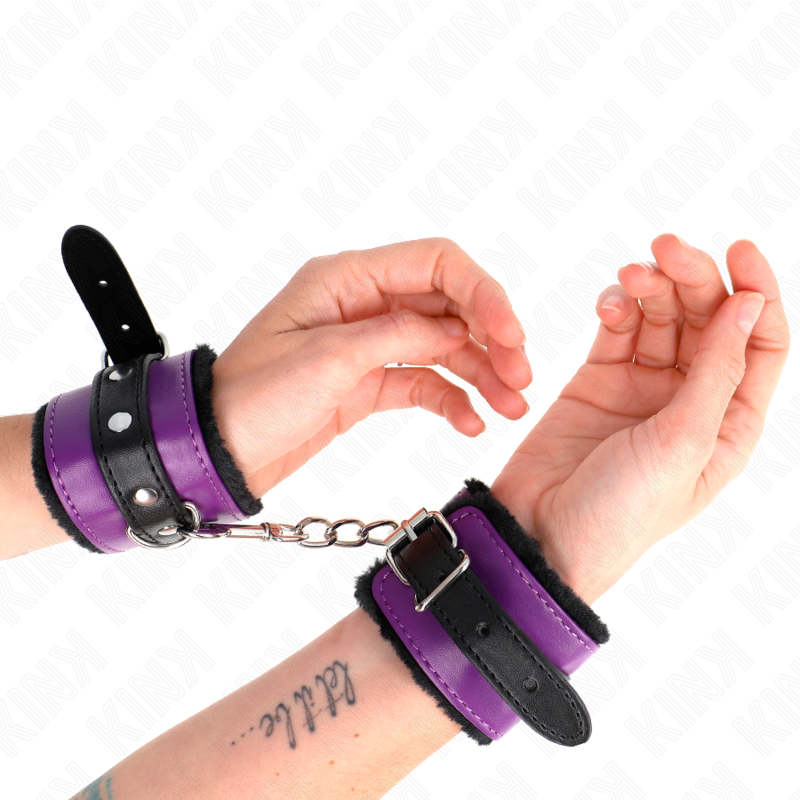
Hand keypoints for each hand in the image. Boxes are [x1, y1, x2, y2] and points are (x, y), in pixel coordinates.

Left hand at [210, 238, 530, 497]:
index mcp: (346, 279)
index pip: (435, 263)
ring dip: (480, 373)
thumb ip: (398, 336)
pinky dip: (452, 398)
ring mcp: (368, 344)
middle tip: (519, 377)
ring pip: (442, 346)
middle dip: (490, 337)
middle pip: (448, 305)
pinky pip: (423, 381)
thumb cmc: (252, 399)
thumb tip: (457, 331)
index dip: (483, 292)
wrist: (218, 451)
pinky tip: (472, 422)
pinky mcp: (368, 382)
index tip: (511, 334)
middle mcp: (362, 304)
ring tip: (510, 407)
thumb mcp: (328, 360)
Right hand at [492, 235, 789, 603]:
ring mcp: (641, 389)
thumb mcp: (683, 443)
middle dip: (692, 279)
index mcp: (728, 424)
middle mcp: (690, 401)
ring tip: (632, 273)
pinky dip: (616, 308)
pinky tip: (609, 301)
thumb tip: (750, 306)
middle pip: (707, 320)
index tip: (737, 251)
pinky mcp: (597, 381)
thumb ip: (716, 372)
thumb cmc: (621, 511)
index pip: (761, 344)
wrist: (541, 532)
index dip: (757, 294)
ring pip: (660, 318)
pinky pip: (616, 330)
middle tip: (665, 250)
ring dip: (651, 287)